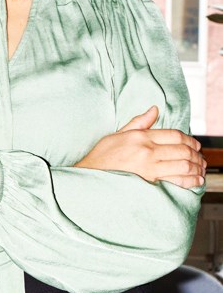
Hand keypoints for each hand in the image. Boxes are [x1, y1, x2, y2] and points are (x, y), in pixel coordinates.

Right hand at [76, 106, 204, 187]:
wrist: (90, 175)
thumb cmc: (102, 156)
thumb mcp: (118, 134)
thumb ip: (139, 122)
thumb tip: (154, 109)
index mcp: (140, 137)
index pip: (174, 135)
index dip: (189, 139)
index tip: (194, 144)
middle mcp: (147, 151)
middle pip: (182, 150)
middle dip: (196, 153)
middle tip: (200, 157)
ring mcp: (149, 168)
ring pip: (184, 165)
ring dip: (197, 166)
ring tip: (200, 168)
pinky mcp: (150, 183)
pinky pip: (178, 181)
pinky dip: (191, 180)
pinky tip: (196, 179)